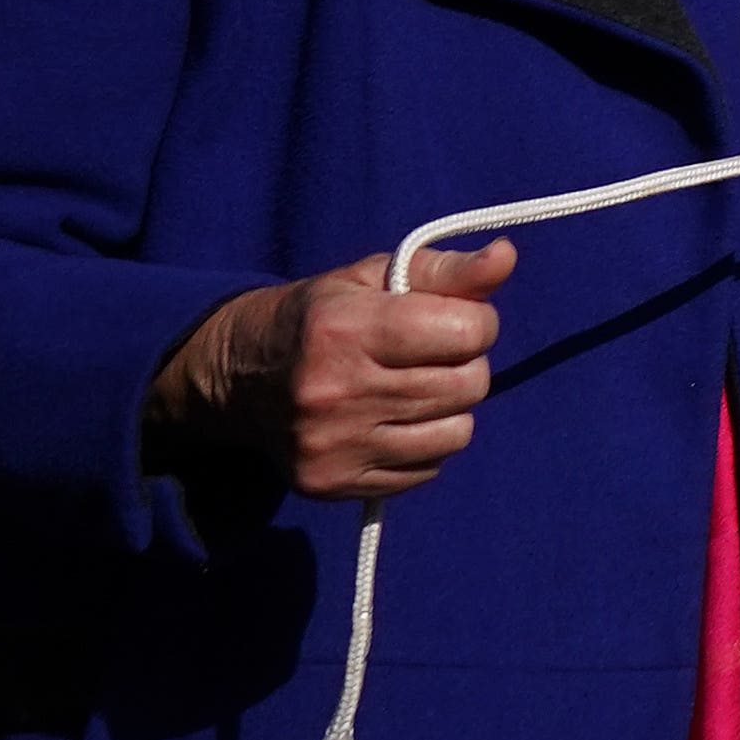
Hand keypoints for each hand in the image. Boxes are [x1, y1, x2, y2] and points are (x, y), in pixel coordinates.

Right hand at [145, 240, 517, 499]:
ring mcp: (332, 445)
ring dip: (450, 408)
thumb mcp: (376, 276)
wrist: (234, 378)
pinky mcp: (332, 484)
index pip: (466, 332)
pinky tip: (392, 422)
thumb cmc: (321, 316)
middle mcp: (336, 391)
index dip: (477, 322)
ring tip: (414, 388)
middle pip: (468, 385)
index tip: (453, 319)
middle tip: (431, 354)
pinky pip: (426, 470)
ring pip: (456, 433)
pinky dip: (425, 445)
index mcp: (345, 329)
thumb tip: (506, 256)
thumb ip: (446, 270)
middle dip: (465, 363)